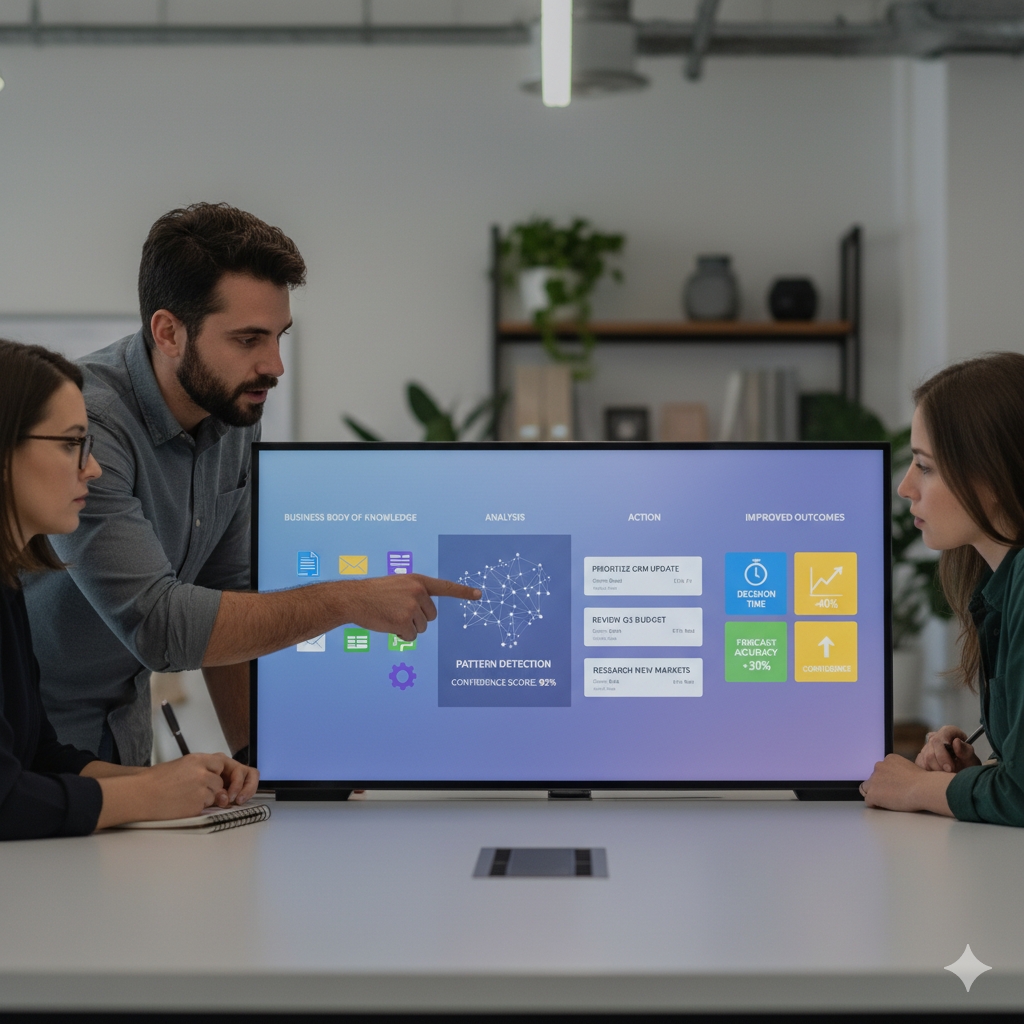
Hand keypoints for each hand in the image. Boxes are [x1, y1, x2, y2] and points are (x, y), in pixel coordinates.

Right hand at [95, 753, 259, 828]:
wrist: (140, 795)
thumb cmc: (155, 781)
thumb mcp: (180, 765)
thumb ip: (199, 768)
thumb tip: (214, 775)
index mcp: (197, 760)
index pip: (220, 764)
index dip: (216, 772)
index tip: (209, 777)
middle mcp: (202, 773)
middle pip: (218, 781)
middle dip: (210, 787)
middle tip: (192, 790)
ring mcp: (201, 789)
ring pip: (214, 795)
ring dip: (204, 798)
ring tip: (183, 796)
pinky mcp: (197, 805)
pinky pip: (205, 807)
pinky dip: (196, 808)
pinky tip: (181, 804)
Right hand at [343, 574, 480, 641]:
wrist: (353, 598)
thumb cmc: (374, 593)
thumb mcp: (398, 584)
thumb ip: (415, 593)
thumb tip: (426, 613)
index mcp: (418, 581)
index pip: (445, 587)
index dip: (463, 592)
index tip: (479, 595)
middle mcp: (418, 592)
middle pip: (431, 616)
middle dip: (417, 619)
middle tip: (397, 611)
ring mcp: (411, 607)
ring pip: (421, 628)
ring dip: (407, 627)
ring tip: (390, 616)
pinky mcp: (403, 622)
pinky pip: (410, 637)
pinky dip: (400, 635)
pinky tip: (388, 624)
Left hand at [860, 753, 953, 815]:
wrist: (924, 788)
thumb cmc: (924, 781)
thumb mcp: (910, 768)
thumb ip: (900, 771)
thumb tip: (899, 779)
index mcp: (889, 759)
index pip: (881, 770)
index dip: (885, 780)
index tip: (892, 786)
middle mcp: (879, 766)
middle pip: (873, 778)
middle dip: (880, 786)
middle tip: (891, 795)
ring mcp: (874, 780)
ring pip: (867, 788)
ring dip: (875, 794)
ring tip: (886, 802)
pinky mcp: (873, 793)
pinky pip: (868, 801)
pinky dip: (875, 804)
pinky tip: (884, 807)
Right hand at [916, 725, 981, 772]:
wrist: (963, 772)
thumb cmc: (968, 763)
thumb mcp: (971, 758)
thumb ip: (966, 751)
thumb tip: (956, 742)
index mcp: (948, 732)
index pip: (940, 737)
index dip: (943, 753)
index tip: (950, 767)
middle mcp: (934, 737)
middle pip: (931, 750)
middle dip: (940, 765)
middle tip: (950, 773)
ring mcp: (926, 747)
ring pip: (926, 759)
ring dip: (937, 770)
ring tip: (948, 774)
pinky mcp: (921, 757)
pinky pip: (922, 765)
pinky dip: (931, 772)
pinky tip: (940, 773)